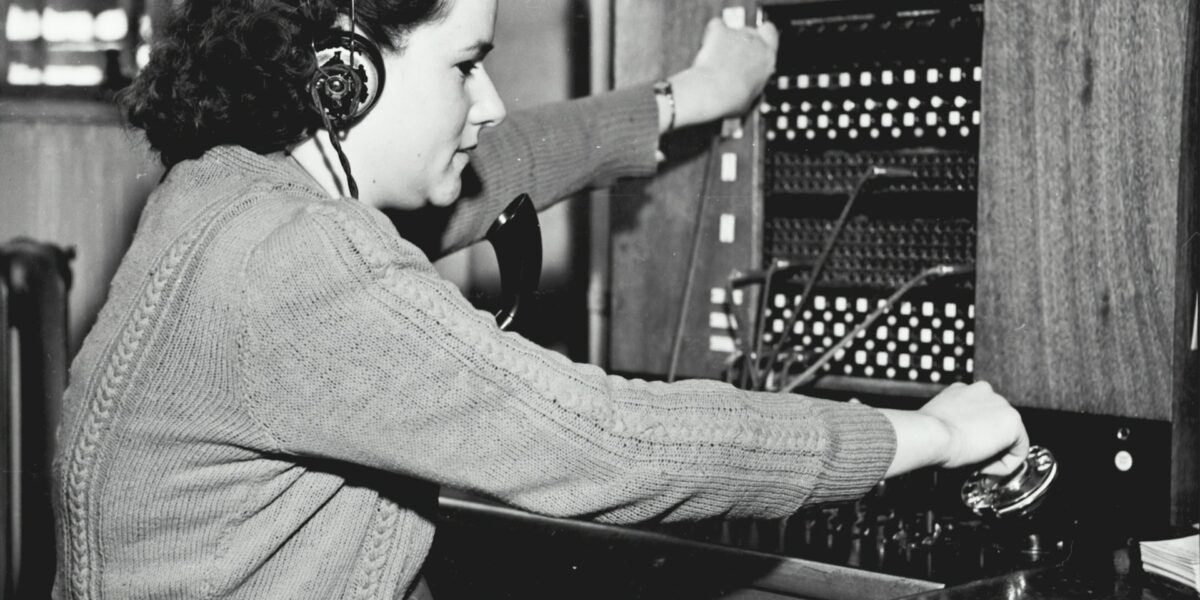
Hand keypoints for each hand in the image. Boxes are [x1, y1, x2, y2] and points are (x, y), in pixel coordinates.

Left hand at [664, 17, 778, 131]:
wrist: (712, 92)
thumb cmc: (731, 100)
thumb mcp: (751, 100)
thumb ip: (753, 87)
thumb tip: (749, 93)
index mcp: (767, 60)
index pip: (771, 36)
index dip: (762, 39)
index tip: (755, 49)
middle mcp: (756, 43)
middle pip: (752, 32)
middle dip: (743, 43)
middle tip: (732, 58)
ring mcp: (738, 35)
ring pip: (735, 30)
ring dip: (727, 40)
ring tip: (717, 58)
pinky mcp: (721, 32)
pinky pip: (717, 26)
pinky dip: (712, 34)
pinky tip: (708, 47)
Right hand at [920, 381, 1028, 475]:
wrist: (931, 434)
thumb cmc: (927, 433)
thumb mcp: (940, 421)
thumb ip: (953, 422)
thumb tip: (958, 436)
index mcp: (963, 390)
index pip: (979, 414)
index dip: (972, 436)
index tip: (963, 449)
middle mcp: (984, 391)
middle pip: (996, 423)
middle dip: (987, 443)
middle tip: (971, 459)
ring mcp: (1000, 404)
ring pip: (1009, 436)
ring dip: (996, 453)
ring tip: (977, 463)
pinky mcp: (1013, 421)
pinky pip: (1019, 449)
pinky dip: (1007, 463)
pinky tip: (987, 466)